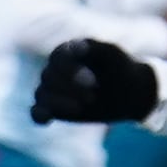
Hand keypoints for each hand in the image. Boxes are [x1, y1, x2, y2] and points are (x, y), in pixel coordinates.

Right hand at [29, 39, 157, 124]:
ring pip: (41, 94)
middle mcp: (55, 69)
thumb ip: (95, 48)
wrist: (130, 92)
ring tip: (81, 107)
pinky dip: (40, 115)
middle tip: (92, 96)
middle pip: (48, 77)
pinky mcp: (53, 109)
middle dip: (68, 88)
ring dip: (58, 102)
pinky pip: (36, 112)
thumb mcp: (112, 55)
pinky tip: (49, 119)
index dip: (70, 71)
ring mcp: (52, 89)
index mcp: (66, 51)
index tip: (93, 82)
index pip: (57, 59)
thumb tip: (76, 46)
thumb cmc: (121, 69)